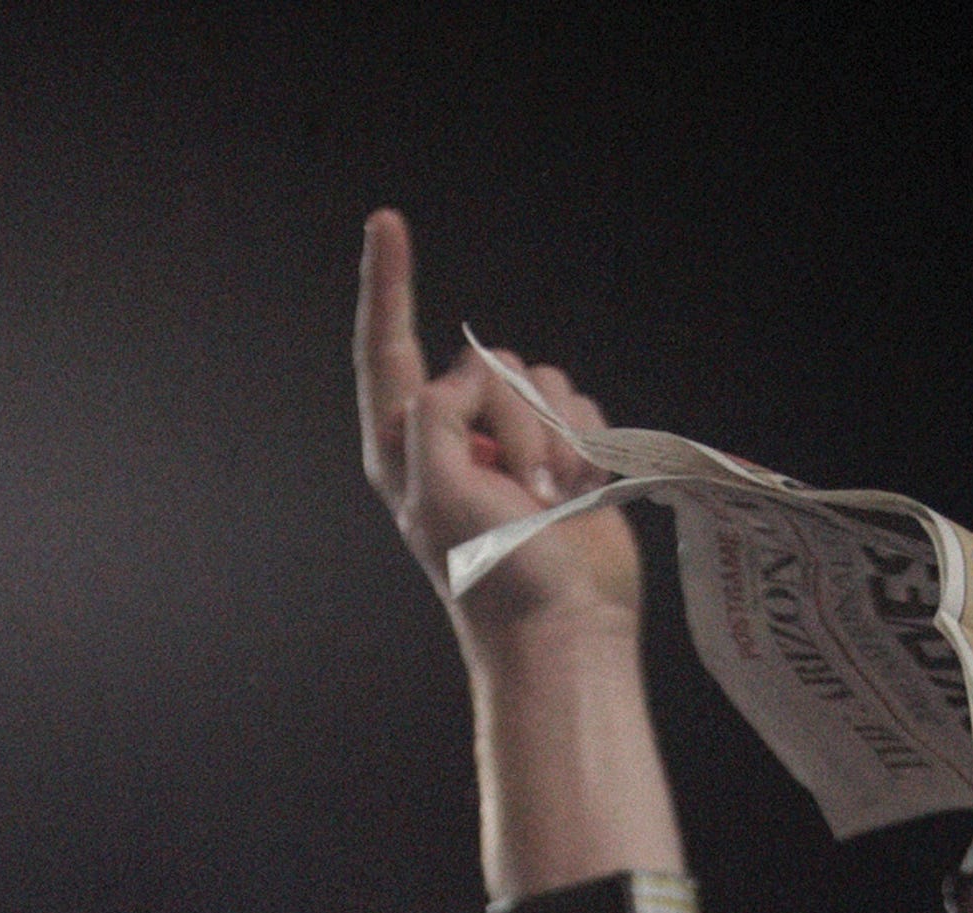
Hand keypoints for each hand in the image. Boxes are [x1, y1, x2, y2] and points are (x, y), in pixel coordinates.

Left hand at [355, 207, 639, 650]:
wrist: (567, 630)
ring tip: (550, 500)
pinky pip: (578, 403)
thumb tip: (476, 375)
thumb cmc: (495, 575)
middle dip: (514, 414)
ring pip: (538, 379)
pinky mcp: (562, 453)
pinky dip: (586, 445)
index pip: (387, 351)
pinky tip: (579, 494)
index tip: (387, 221)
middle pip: (486, 363)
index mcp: (405, 449)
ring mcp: (511, 446)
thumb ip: (438, 411)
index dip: (386, 285)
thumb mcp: (437, 489)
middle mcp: (455, 438)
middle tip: (521, 486)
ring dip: (554, 436)